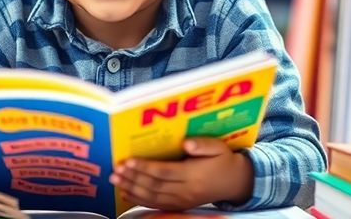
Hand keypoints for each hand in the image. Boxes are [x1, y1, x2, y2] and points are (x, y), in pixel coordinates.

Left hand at [109, 137, 253, 210]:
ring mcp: (183, 201)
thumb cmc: (223, 161)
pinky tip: (126, 193)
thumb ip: (202, 144)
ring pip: (153, 197)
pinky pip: (157, 205)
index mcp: (194, 174)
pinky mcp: (180, 206)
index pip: (165, 172)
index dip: (145, 167)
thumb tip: (185, 143)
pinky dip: (140, 200)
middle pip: (155, 186)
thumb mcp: (218, 147)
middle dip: (133, 178)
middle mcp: (187, 191)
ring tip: (116, 181)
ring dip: (132, 189)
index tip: (128, 160)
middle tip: (115, 170)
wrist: (235, 182)